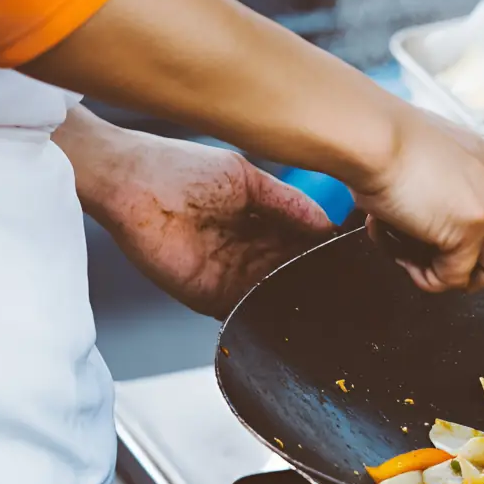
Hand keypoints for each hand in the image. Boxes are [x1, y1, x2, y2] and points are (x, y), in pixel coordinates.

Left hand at [64, 112, 332, 318]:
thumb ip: (289, 204)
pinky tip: (288, 311)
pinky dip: (264, 315)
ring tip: (329, 307)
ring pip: (274, 298)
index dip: (326, 255)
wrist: (128, 182)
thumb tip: (329, 227)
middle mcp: (249, 254)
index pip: (303, 246)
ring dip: (296, 302)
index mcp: (261, 223)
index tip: (355, 262)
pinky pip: (244, 313)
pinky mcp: (207, 296)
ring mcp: (230, 277)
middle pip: (293, 276)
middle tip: (350, 293)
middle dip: (317, 285)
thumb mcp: (246, 178)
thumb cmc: (179, 167)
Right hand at [355, 108, 483, 291]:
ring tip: (416, 256)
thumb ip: (463, 194)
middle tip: (439, 262)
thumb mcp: (446, 164)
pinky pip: (454, 278)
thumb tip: (453, 225)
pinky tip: (401, 250)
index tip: (460, 253)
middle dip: (474, 268)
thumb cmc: (392, 144)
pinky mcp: (470, 229)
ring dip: (453, 275)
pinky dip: (425, 276)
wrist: (374, 136)